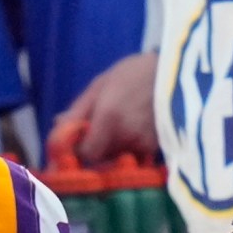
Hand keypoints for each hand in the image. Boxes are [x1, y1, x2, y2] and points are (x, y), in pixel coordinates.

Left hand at [47, 51, 159, 165]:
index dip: (79, 150)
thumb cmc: (133, 73)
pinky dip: (126, 151)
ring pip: (115, 159)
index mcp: (109, 118)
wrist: (175, 73)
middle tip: (96, 128)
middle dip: (93, 148)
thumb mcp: (100, 84)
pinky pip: (132, 159)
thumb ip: (78, 109)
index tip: (77, 140)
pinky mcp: (155, 149)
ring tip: (117, 125)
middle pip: (100, 158)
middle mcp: (126, 136)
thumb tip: (58, 126)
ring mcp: (143, 145)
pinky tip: (130, 132)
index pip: (86, 154)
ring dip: (109, 149)